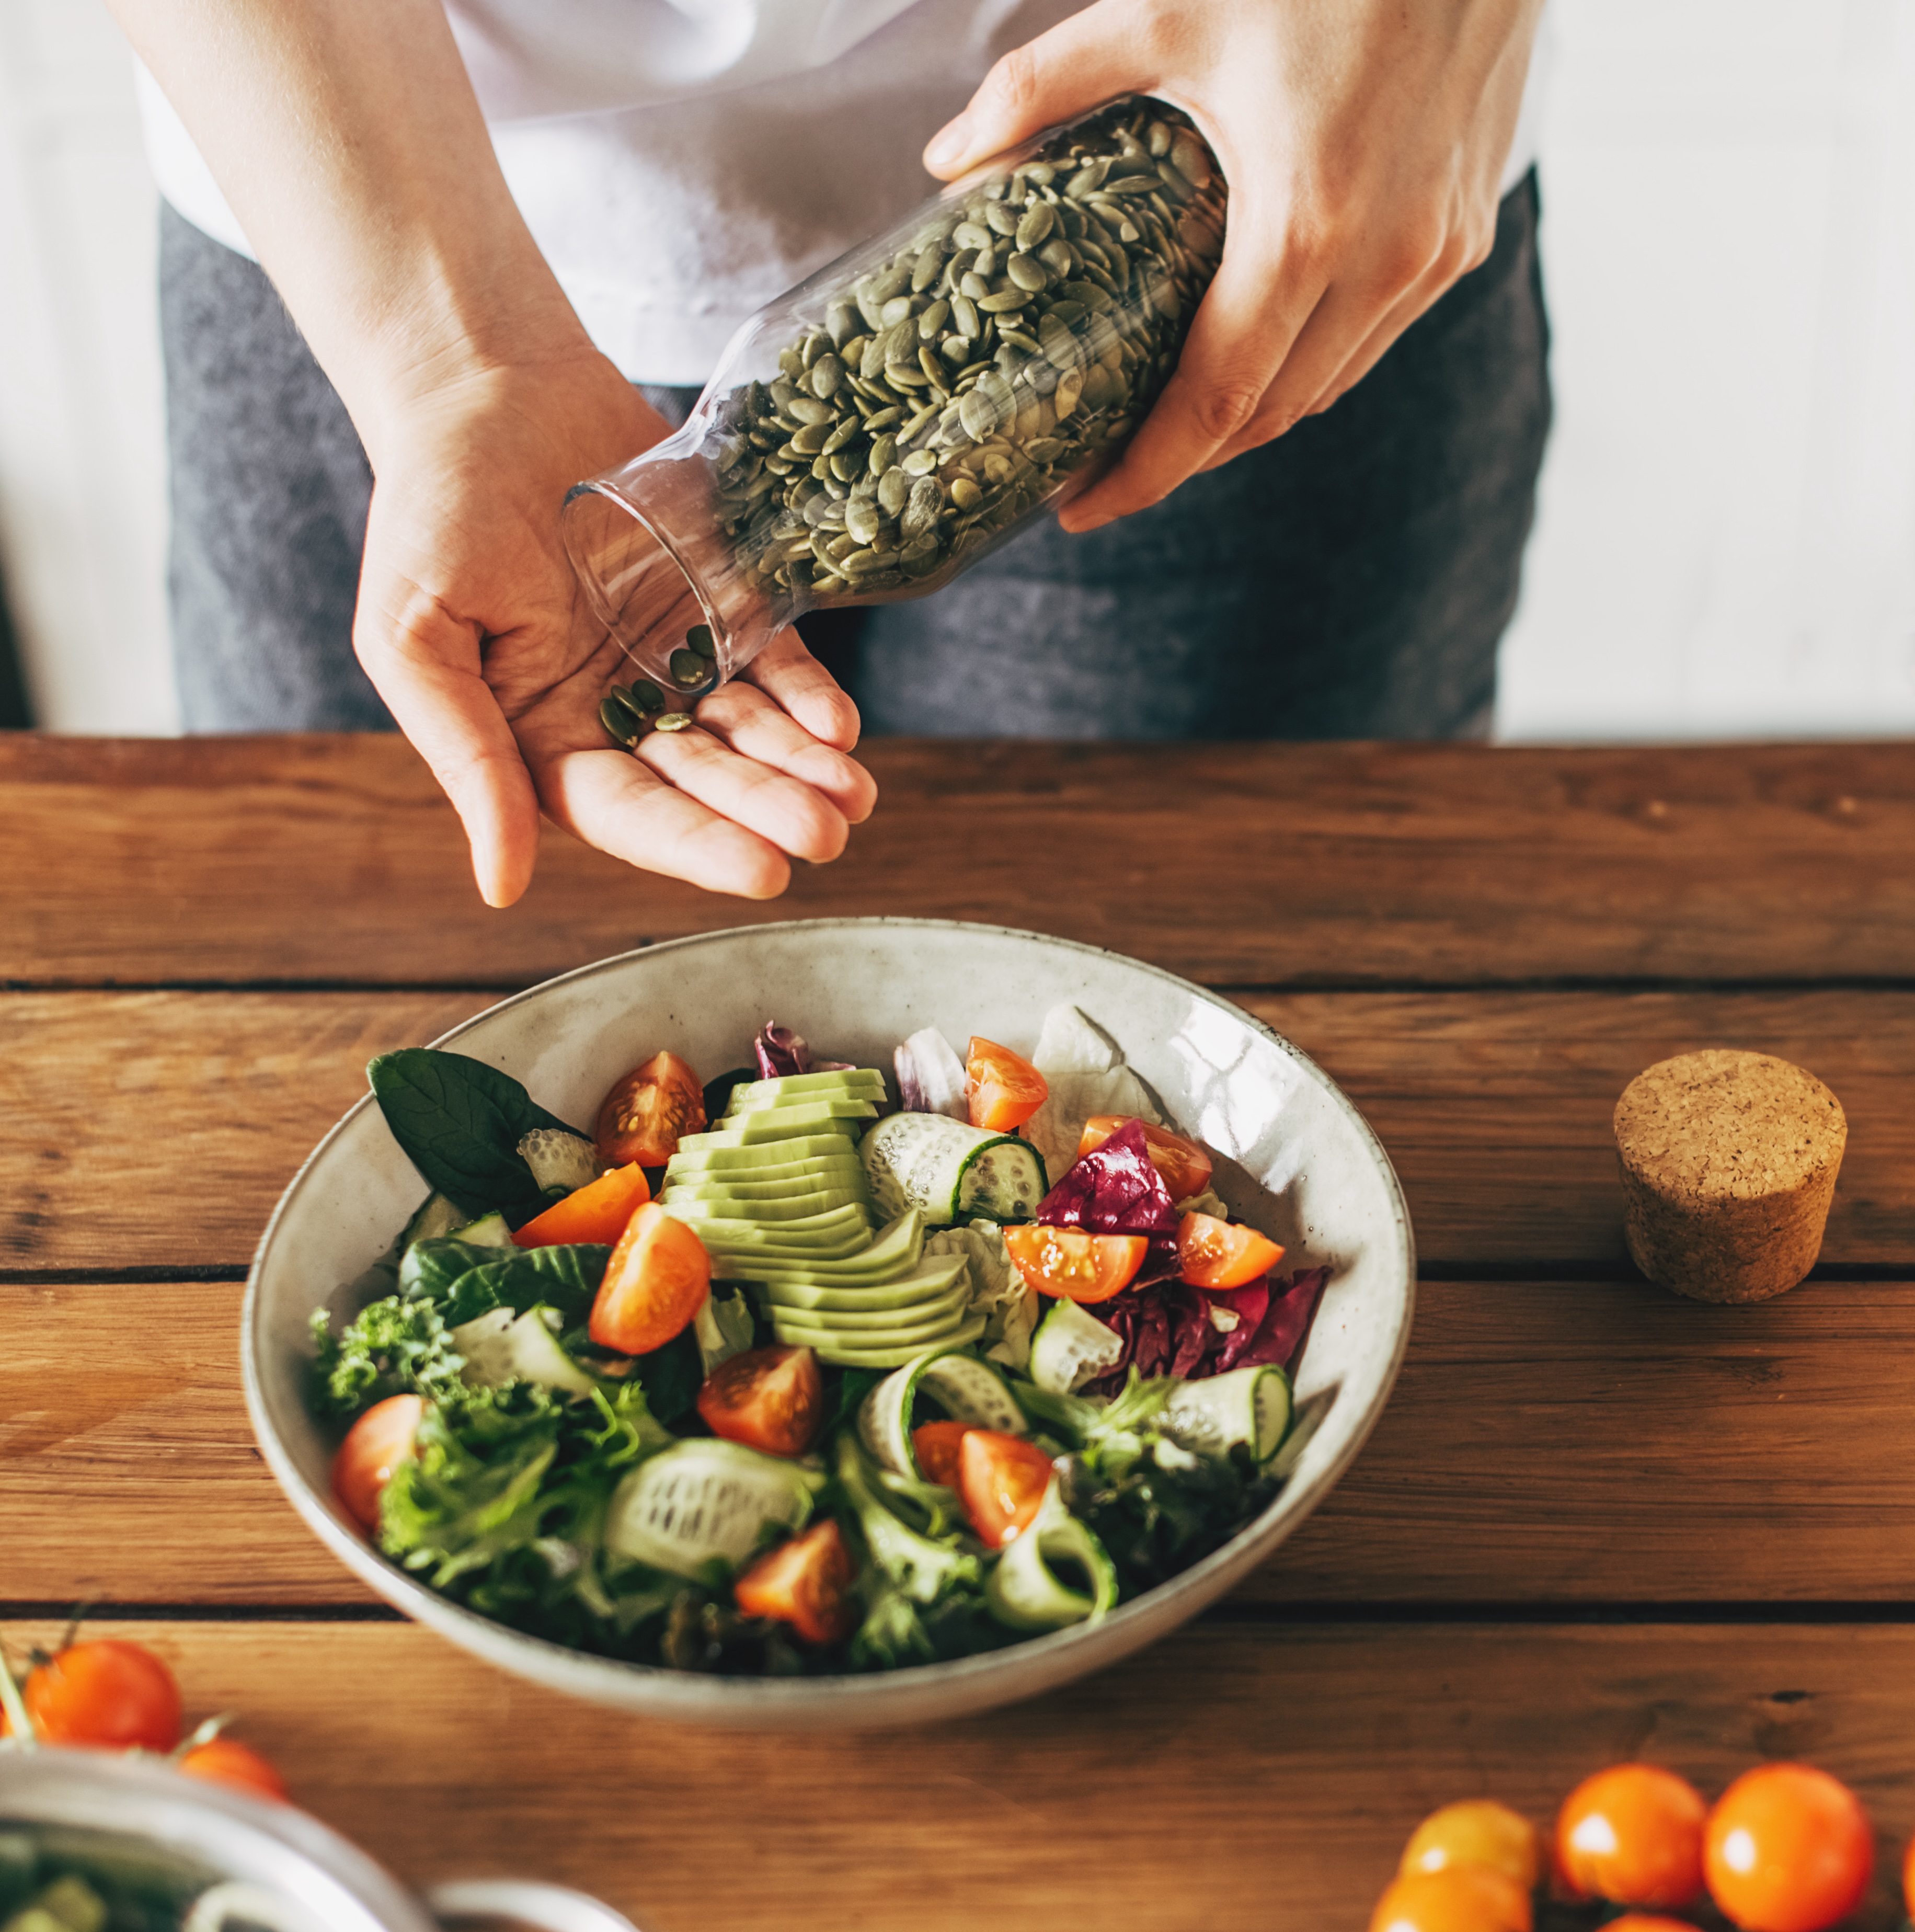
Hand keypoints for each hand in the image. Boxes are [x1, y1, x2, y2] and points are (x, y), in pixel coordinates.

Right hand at [350, 350, 875, 906]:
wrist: (486, 384)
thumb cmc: (429, 510)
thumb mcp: (414, 639)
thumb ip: (467, 760)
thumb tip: (504, 888)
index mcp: (541, 737)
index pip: (628, 813)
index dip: (694, 845)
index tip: (763, 872)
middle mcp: (615, 713)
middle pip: (701, 781)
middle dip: (765, 811)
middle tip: (827, 837)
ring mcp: (674, 657)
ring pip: (748, 732)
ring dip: (801, 768)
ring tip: (856, 797)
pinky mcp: (721, 602)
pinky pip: (774, 661)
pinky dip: (808, 695)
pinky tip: (840, 726)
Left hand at [923, 0, 1543, 530]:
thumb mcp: (1169, 9)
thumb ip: (1045, 86)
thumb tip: (948, 158)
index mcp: (1307, 225)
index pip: (1213, 404)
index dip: (1143, 473)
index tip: (1080, 508)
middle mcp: (1384, 262)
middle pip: (1269, 417)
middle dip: (1183, 461)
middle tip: (1105, 466)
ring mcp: (1435, 254)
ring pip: (1327, 388)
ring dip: (1247, 422)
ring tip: (1168, 424)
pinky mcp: (1464, 234)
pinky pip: (1374, 340)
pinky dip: (1308, 366)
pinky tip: (1254, 352)